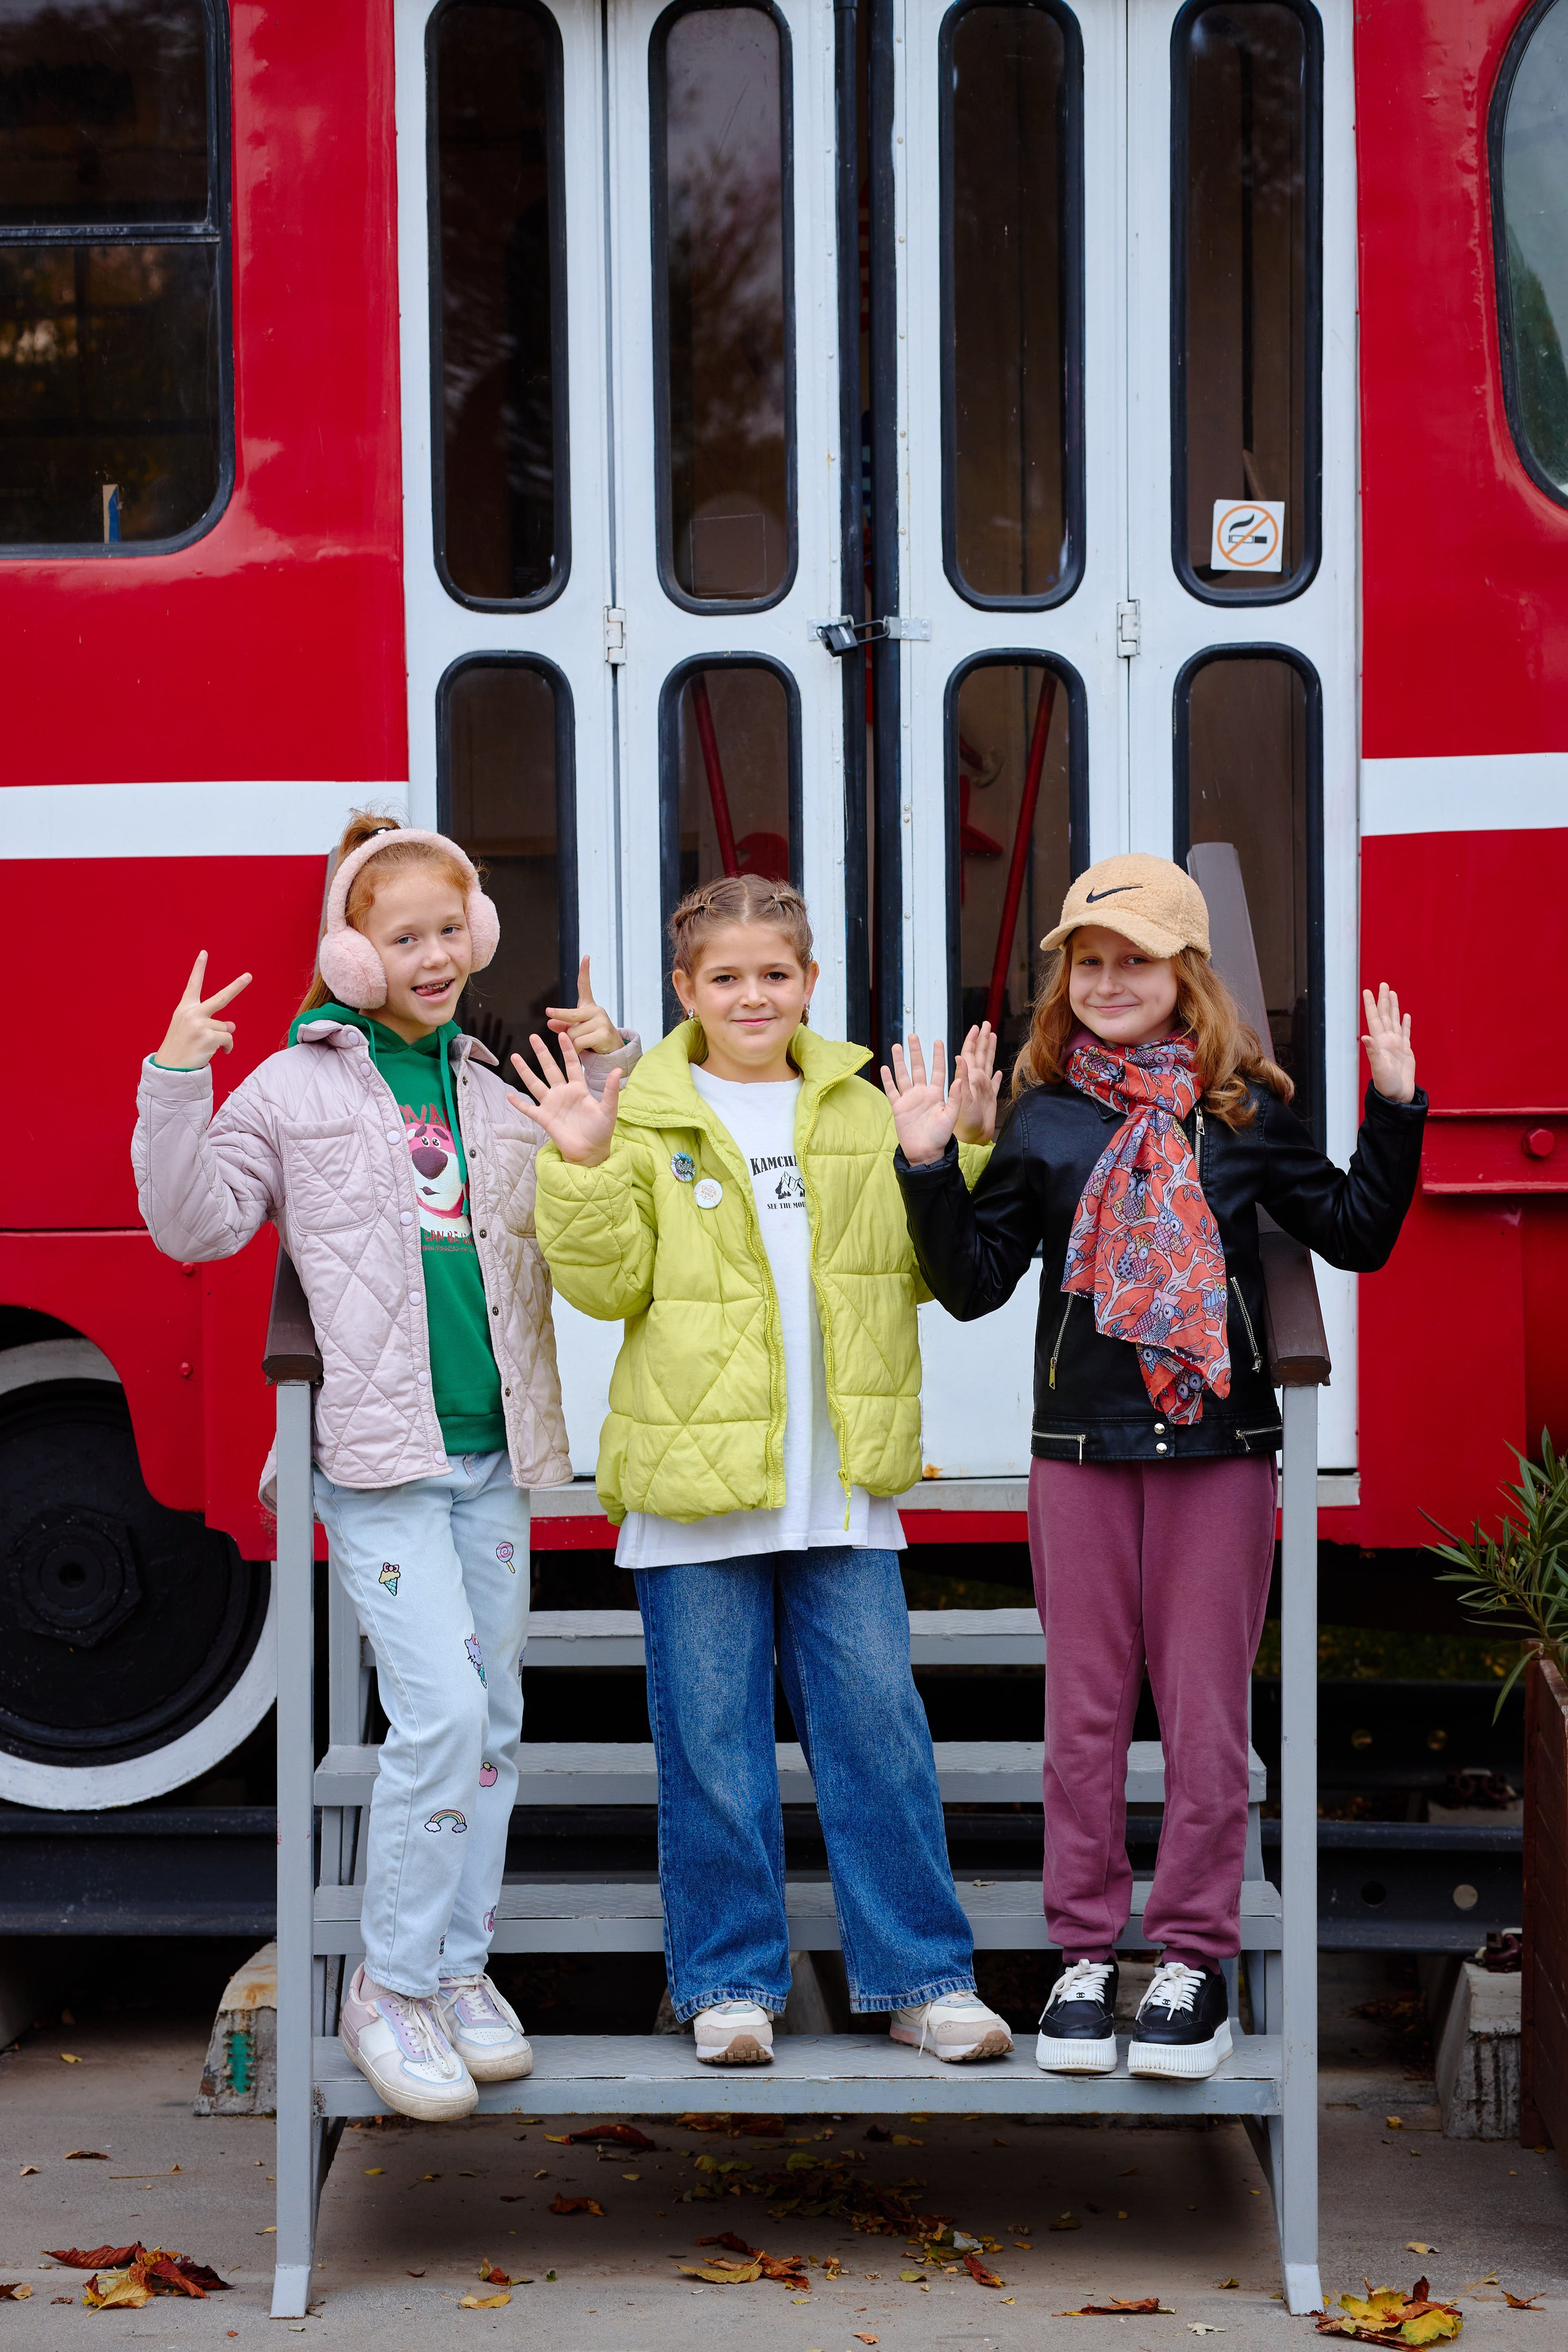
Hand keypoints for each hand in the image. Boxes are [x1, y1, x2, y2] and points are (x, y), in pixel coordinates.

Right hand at [154, 951, 251, 1068]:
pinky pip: (228, 1040)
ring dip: (222, 1039)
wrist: (170, 1069)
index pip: (193, 985)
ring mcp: (200, 1024)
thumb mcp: (192, 1031)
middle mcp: (192, 1013)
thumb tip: (232, 1025)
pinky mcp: (208, 1037)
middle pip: (221, 998)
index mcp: (185, 1009)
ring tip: (207, 1047)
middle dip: (237, 986)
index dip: (199, 969)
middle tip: (249, 976)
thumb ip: (210, 1023)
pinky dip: (227, 1048)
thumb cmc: (181, 1048)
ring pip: (226, 1028)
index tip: (204, 953)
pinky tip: (218, 1053)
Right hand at [511, 1030, 622, 1165]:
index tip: (562, 1034)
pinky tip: (509, 1095)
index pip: (571, 1064)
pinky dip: (519, 1103)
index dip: (567, 1050)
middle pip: (550, 1069)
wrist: (590, 1152)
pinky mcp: (544, 1118)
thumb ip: (610, 1090)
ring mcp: (552, 1105)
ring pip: (535, 1084)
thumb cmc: (601, 1131)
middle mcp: (563, 1094)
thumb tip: (618, 1070)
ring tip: (515, 1056)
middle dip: (542, 1053)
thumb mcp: (608, 1109)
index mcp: (578, 1089)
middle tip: (533, 1036)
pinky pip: (529, 1109)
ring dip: (525, 1071)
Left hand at [545, 955, 620, 1057]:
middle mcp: (597, 1011)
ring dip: (571, 1044)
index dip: (585, 971)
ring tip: (582, 1047)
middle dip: (559, 1016)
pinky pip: (579, 1043)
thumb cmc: (592, 1038)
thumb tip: (549, 1023)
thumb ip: (563, 1025)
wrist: (612, 1052)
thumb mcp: (576, 1030)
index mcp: (589, 1007)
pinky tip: (584, 1052)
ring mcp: (601, 1021)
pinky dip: (576, 1051)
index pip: (585, 987)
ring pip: (572, 1033)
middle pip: (571, 1014)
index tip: (586, 957)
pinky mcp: (603, 1034)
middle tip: (548, 1012)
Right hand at [880, 1033, 967, 1165]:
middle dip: (915, 1052)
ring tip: (896, 1046)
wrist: (925, 1152)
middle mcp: (923, 1093)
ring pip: (903, 1076)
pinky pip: (891, 1091)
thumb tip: (961, 1079)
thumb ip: (955, 1098)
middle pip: (918, 1068)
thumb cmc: (941, 1137)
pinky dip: (887, 1080)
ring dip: (899, 1061)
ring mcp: (909, 1099)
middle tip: (913, 1036)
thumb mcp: (951, 1116)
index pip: (938, 1070)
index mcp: (937, 1094)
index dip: (938, 1056)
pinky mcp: (898, 1108)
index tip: (937, 1041)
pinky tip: (884, 1068)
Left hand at [952, 1021, 1002, 1144]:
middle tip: (985, 1024)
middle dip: (982, 1039)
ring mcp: (982, 1089)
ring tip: (992, 1038)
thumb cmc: (963, 1122)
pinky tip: (997, 1072)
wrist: (970, 1139)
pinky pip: (994, 1085)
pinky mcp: (989, 1099)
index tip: (976, 1026)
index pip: (969, 1053)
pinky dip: (996, 1077)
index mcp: (968, 1077)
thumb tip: (959, 1057)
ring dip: (989, 1051)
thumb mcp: (961, 1099)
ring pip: (987, 1064)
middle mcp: (975, 1080)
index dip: (973, 1039)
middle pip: (980, 1054)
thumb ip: (961, 1078)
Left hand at [1361, 983, 1415, 1103]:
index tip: (1368, 990)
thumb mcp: (1379, 1068)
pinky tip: (1405, 1015)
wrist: (1397, 1096)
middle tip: (1383, 984)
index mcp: (1380, 1043)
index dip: (1371, 1005)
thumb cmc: (1387, 1085)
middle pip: (1384, 1015)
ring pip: (1394, 1021)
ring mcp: (1396, 1045)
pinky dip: (1405, 1023)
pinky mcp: (1406, 1051)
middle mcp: (1387, 1041)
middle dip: (1384, 1000)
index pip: (1374, 1019)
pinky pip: (1406, 1033)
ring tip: (1392, 993)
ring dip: (1393, 1007)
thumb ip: (1373, 1052)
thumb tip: (1365, 1037)